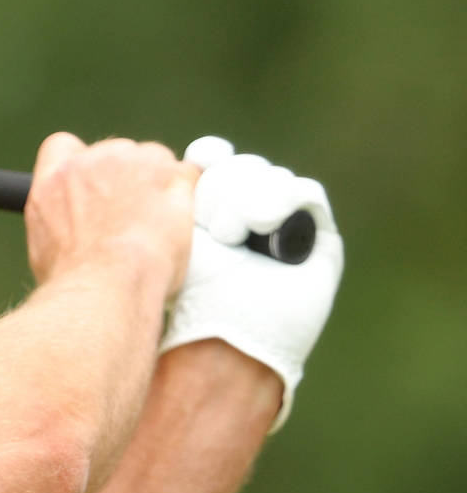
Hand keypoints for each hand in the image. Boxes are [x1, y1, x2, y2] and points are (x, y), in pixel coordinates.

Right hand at [24, 133, 195, 293]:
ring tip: (156, 224)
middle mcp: (90, 163)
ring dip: (158, 182)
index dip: (83, 162)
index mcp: (54, 180)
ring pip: (154, 158)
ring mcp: (132, 163)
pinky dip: (187, 192)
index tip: (95, 184)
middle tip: (131, 215)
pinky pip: (188, 173)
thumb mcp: (44, 245)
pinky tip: (179, 221)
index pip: (64, 146)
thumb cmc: (74, 279)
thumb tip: (73, 227)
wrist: (105, 285)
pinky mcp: (170, 174)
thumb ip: (60, 218)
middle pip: (115, 150)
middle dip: (126, 176)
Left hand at [160, 139, 344, 430]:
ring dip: (249, 200)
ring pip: (273, 178)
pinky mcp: (319, 238)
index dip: (211, 158)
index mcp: (212, 215)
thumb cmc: (189, 299)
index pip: (218, 163)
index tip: (200, 157)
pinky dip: (284, 202)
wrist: (224, 338)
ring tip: (231, 237)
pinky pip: (306, 196)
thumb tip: (183, 154)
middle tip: (215, 223)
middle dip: (226, 185)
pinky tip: (262, 225)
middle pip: (244, 167)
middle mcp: (250, 217)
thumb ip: (172, 198)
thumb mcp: (173, 241)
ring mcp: (285, 227)